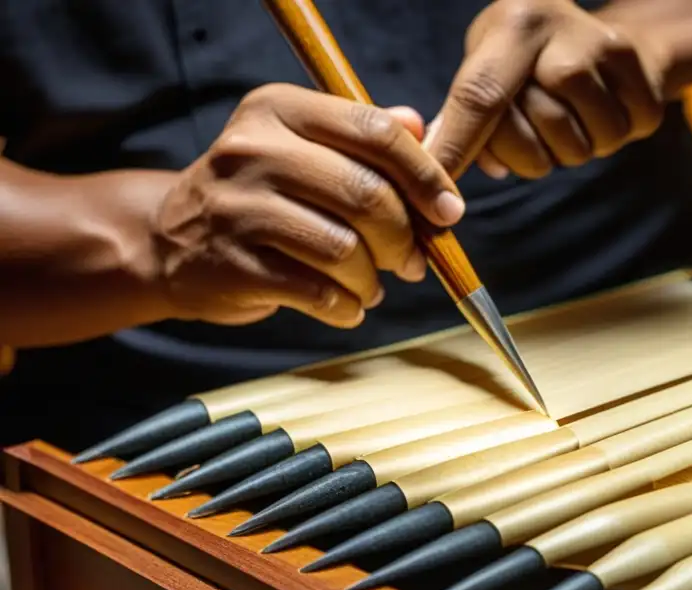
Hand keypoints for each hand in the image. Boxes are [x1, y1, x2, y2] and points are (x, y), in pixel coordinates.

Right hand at [152, 83, 464, 328]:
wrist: (172, 243)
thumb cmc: (260, 197)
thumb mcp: (302, 149)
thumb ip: (361, 138)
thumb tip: (420, 126)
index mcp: (280, 110)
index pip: (374, 132)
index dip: (425, 176)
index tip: (449, 211)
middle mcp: (253, 150)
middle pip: (366, 194)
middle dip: (404, 237)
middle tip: (412, 261)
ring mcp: (238, 208)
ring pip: (345, 250)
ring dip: (374, 278)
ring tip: (372, 285)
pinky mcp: (234, 264)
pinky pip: (319, 293)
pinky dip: (347, 307)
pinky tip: (347, 306)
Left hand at [427, 0, 666, 180]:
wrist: (609, 37)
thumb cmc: (530, 58)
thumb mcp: (488, 63)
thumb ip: (465, 115)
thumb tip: (444, 172)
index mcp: (513, 24)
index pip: (478, 97)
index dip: (457, 149)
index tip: (438, 197)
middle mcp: (560, 29)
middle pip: (529, 137)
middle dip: (522, 153)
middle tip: (533, 126)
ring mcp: (606, 52)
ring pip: (575, 150)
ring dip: (566, 149)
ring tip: (568, 115)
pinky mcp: (643, 76)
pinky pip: (614, 143)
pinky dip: (602, 140)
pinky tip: (598, 112)